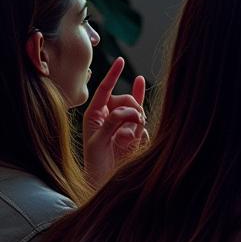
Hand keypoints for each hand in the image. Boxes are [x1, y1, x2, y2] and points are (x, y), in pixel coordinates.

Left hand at [82, 57, 147, 188]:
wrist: (105, 181)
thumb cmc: (95, 162)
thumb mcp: (97, 141)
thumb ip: (112, 122)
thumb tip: (130, 111)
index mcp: (95, 114)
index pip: (105, 90)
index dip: (113, 75)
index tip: (121, 60)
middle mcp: (110, 116)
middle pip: (127, 99)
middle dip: (130, 109)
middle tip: (128, 124)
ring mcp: (124, 125)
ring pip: (138, 112)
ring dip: (135, 123)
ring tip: (126, 140)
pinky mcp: (136, 134)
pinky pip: (144, 126)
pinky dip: (140, 133)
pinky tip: (131, 143)